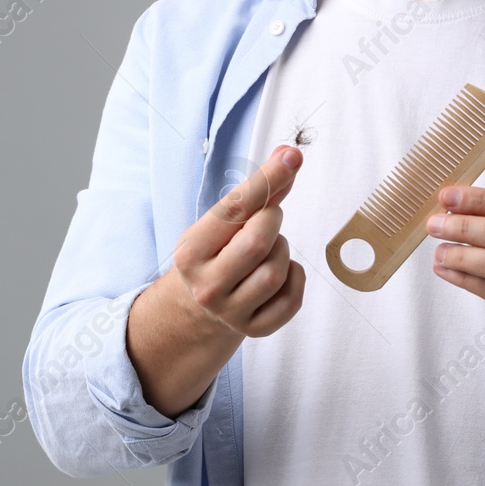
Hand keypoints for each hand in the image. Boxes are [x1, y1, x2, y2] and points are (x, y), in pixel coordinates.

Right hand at [171, 144, 306, 337]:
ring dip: (282, 249)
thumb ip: (258, 191)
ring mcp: (230, 313)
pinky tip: (278, 272)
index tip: (292, 157)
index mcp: (190, 253)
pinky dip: (293, 277)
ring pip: (277, 270)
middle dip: (272, 220)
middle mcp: (206, 286)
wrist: (199, 307)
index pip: (235, 210)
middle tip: (266, 219)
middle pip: (260, 241)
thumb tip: (290, 154)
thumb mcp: (223, 222)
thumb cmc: (217, 252)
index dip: (268, 180)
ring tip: (268, 248)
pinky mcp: (255, 330)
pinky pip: (292, 298)